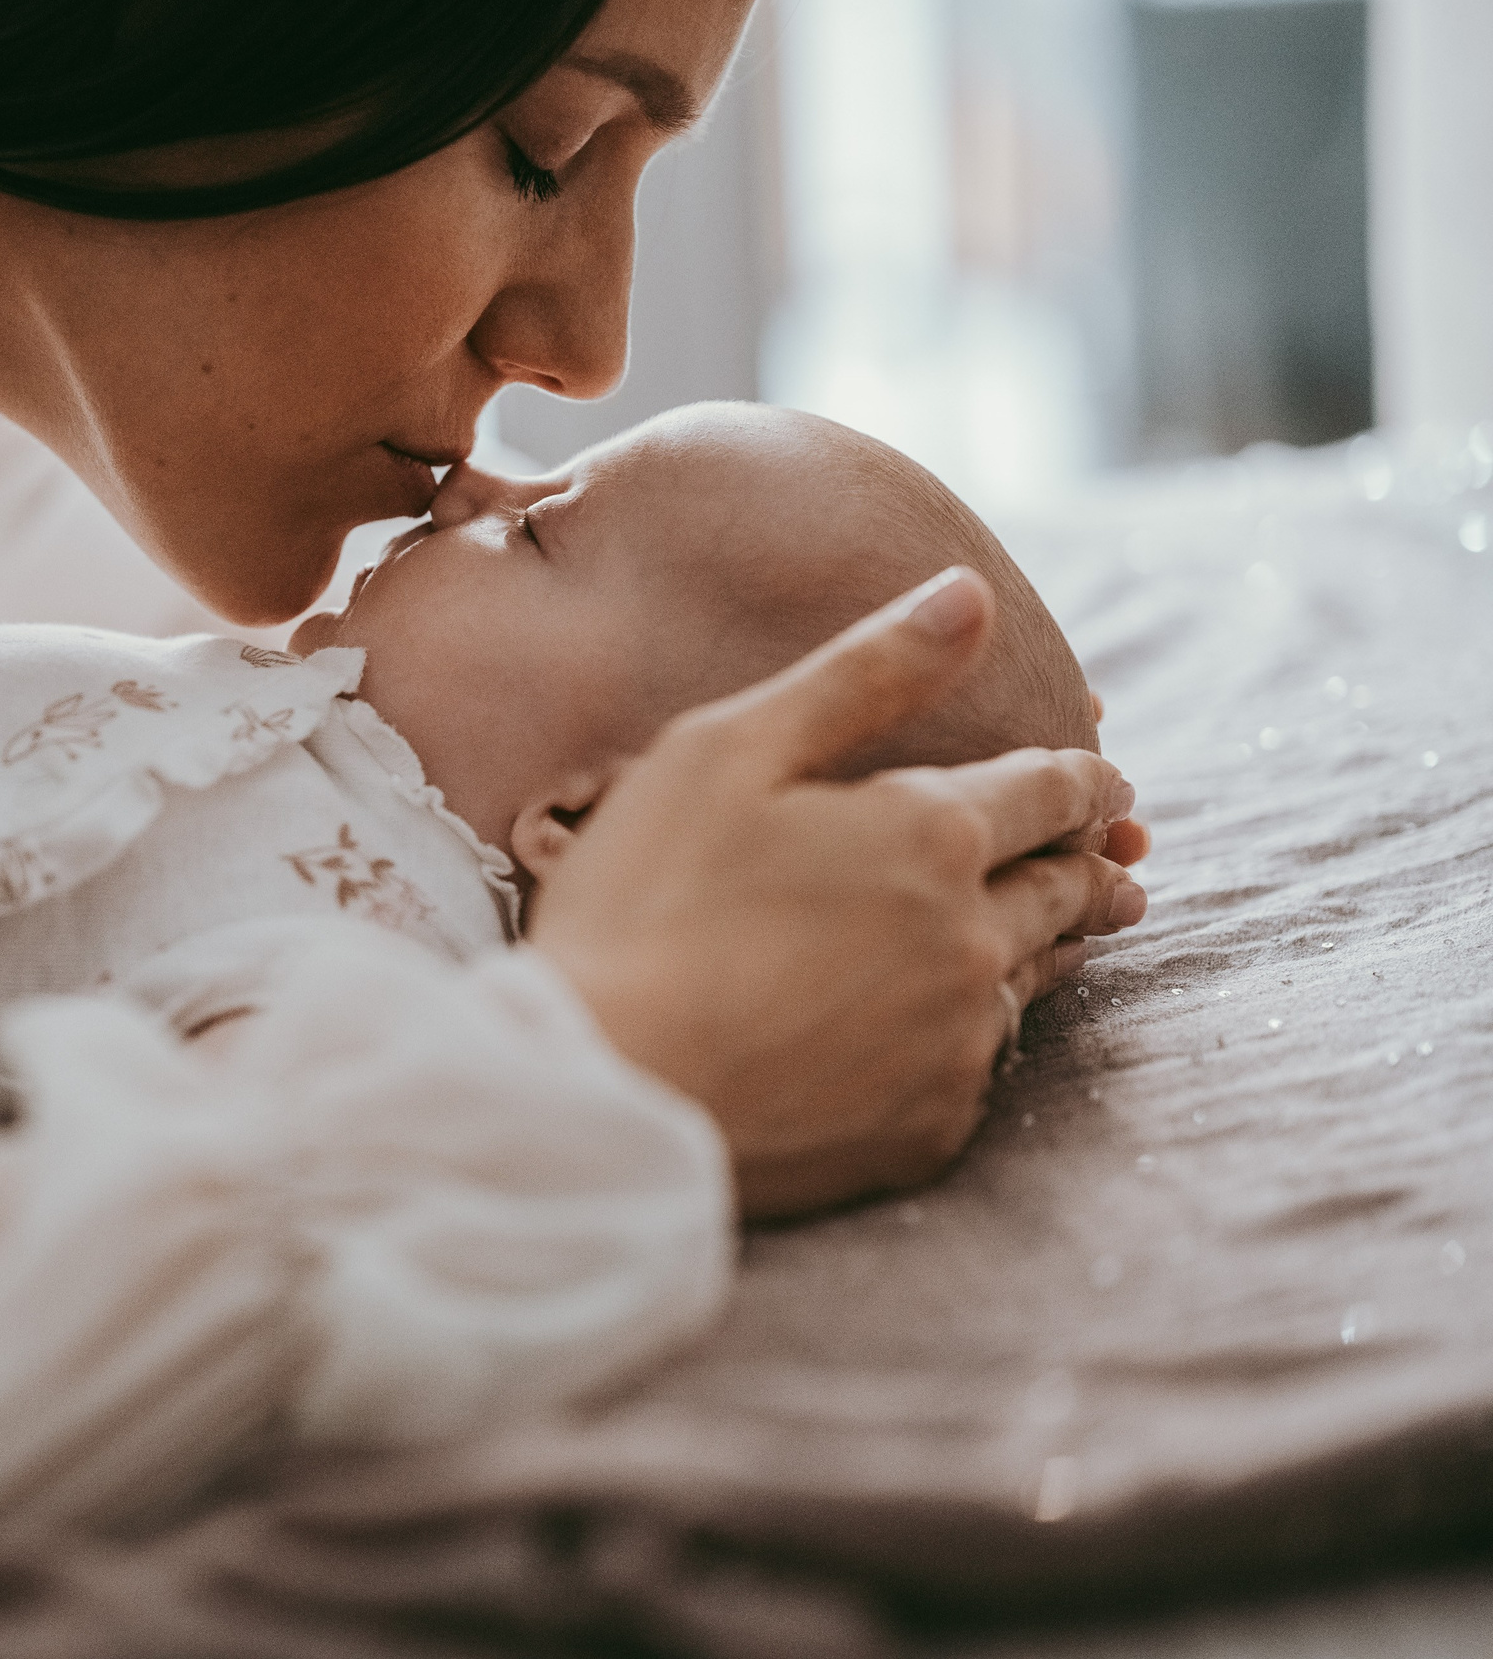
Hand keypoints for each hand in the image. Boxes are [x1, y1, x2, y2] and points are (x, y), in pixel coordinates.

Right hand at [527, 569, 1143, 1221]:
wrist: (604, 1089)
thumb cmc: (642, 904)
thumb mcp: (728, 751)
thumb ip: (861, 671)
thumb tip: (970, 594)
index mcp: (932, 832)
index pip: (1049, 790)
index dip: (1085, 780)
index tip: (1111, 783)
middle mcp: (971, 937)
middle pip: (1063, 890)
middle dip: (1091, 866)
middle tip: (1118, 865)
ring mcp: (954, 1042)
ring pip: (1034, 980)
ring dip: (1057, 947)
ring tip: (1076, 936)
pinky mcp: (926, 1128)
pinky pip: (978, 1067)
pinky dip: (978, 1035)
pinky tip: (961, 1030)